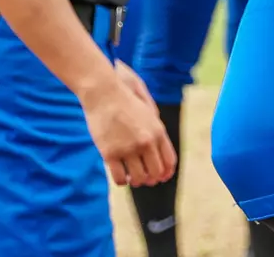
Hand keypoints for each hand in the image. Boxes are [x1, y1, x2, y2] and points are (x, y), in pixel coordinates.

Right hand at [79, 66, 175, 186]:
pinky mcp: (110, 154)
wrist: (104, 93)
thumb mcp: (149, 112)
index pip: (169, 160)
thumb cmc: (126, 100)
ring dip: (137, 181)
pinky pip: (120, 178)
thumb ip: (156, 131)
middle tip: (146, 179)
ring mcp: (128, 149)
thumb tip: (160, 154)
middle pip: (156, 172)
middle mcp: (146, 142)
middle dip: (152, 179)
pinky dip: (122, 181)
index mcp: (158, 131)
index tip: (162, 177)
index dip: (167, 172)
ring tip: (133, 178)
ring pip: (139, 178)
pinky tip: (121, 176)